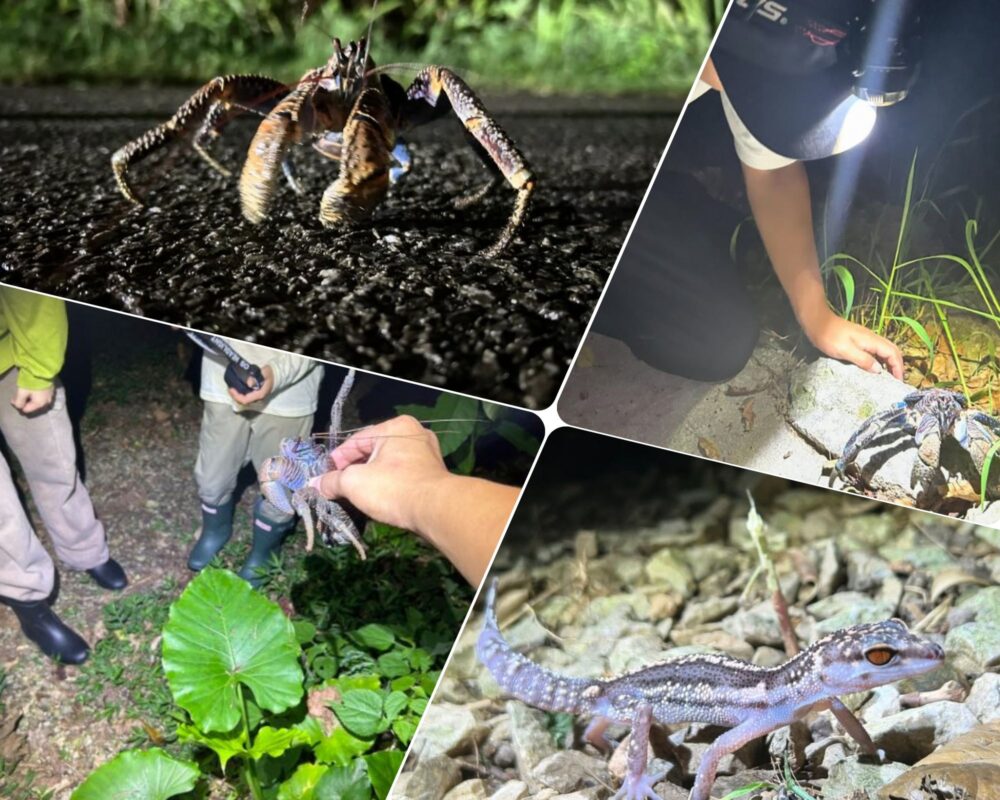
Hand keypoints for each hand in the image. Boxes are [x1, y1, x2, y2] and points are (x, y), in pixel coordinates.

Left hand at [11, 385, 54, 414]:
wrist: (43, 372)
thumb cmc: (31, 383)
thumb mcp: (22, 393)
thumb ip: (19, 402)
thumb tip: (18, 407)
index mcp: (39, 404)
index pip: (26, 410)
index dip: (19, 405)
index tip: (14, 398)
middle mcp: (46, 403)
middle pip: (32, 405)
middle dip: (25, 401)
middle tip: (18, 394)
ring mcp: (50, 396)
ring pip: (37, 400)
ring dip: (31, 397)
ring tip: (25, 391)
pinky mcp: (51, 390)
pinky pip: (42, 396)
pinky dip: (37, 394)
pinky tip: (33, 388)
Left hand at [229, 365, 274, 404]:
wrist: (276, 375)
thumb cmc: (270, 374)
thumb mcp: (264, 373)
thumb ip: (256, 377)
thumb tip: (248, 382)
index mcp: (260, 394)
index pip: (245, 400)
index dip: (236, 396)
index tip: (231, 389)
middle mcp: (257, 398)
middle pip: (243, 401)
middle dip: (234, 396)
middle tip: (229, 388)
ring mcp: (256, 398)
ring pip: (243, 400)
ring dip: (236, 395)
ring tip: (232, 388)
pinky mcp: (255, 395)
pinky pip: (245, 397)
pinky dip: (239, 394)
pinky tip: (237, 388)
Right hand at [312, 415, 450, 533]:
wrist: (435, 510)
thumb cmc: (393, 488)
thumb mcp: (354, 482)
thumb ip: (332, 481)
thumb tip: (314, 484)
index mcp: (396, 427)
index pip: (357, 440)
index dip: (338, 458)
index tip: (324, 476)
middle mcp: (414, 435)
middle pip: (373, 452)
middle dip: (354, 470)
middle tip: (337, 487)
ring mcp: (426, 454)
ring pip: (388, 465)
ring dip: (370, 479)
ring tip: (354, 496)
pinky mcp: (432, 474)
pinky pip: (402, 475)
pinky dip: (387, 485)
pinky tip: (376, 499)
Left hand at [803, 310, 903, 379]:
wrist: (817, 321)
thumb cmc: (829, 336)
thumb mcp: (845, 350)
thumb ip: (863, 359)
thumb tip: (879, 370)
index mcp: (872, 340)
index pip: (893, 353)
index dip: (898, 367)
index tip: (899, 381)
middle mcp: (872, 338)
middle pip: (892, 351)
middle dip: (897, 365)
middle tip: (896, 381)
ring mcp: (866, 339)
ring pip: (885, 351)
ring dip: (889, 363)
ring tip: (887, 378)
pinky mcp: (859, 341)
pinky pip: (875, 351)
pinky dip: (879, 360)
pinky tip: (873, 369)